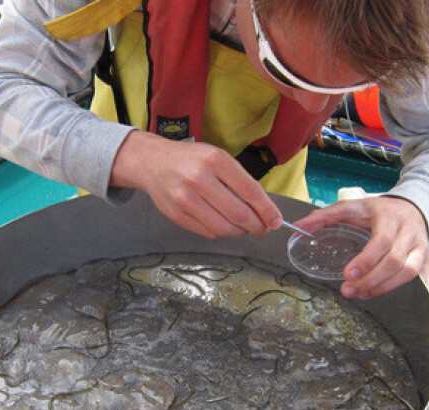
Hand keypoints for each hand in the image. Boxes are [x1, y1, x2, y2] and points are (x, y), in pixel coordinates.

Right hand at [111, 131, 282, 237]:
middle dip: (256, 226)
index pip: (250, 191)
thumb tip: (264, 209)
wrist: (152, 162)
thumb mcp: (217, 158)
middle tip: (263, 229)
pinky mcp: (176, 214)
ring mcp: (185, 198)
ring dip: (239, 232)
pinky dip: (221, 232)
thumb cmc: (191, 160)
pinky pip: (207, 232)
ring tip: (244, 228)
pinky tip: (222, 224)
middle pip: (238, 214)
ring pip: (223, 227)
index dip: (266, 210)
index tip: (276, 221)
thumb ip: (239, 181)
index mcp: (215, 160)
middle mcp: (199, 178)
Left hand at [294, 197, 428, 303]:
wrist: (411, 207)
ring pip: (408, 273)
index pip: (381, 242)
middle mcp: (409, 233)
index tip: (348, 274)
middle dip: (371, 280)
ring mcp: (420, 248)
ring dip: (385, 288)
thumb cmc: (378, 210)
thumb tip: (300, 226)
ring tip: (363, 294)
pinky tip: (424, 307)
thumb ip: (326, 216)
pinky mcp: (426, 260)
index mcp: (390, 218)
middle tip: (348, 291)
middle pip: (394, 262)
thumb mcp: (353, 206)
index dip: (366, 260)